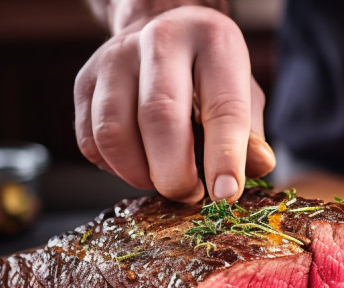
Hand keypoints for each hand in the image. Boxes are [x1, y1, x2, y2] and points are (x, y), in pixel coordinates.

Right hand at [74, 5, 274, 202]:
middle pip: (159, 118)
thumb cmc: (209, 78)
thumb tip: (259, 166)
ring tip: (165, 179)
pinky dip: (115, 169)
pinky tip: (139, 164)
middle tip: (190, 194)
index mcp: (213, 41)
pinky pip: (91, 143)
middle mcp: (159, 40)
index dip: (224, 157)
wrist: (162, 36)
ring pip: (114, 134)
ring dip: (140, 175)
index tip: (225, 195)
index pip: (222, 106)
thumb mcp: (245, 96)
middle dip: (175, 174)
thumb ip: (251, 135)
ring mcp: (114, 58)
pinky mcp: (84, 81)